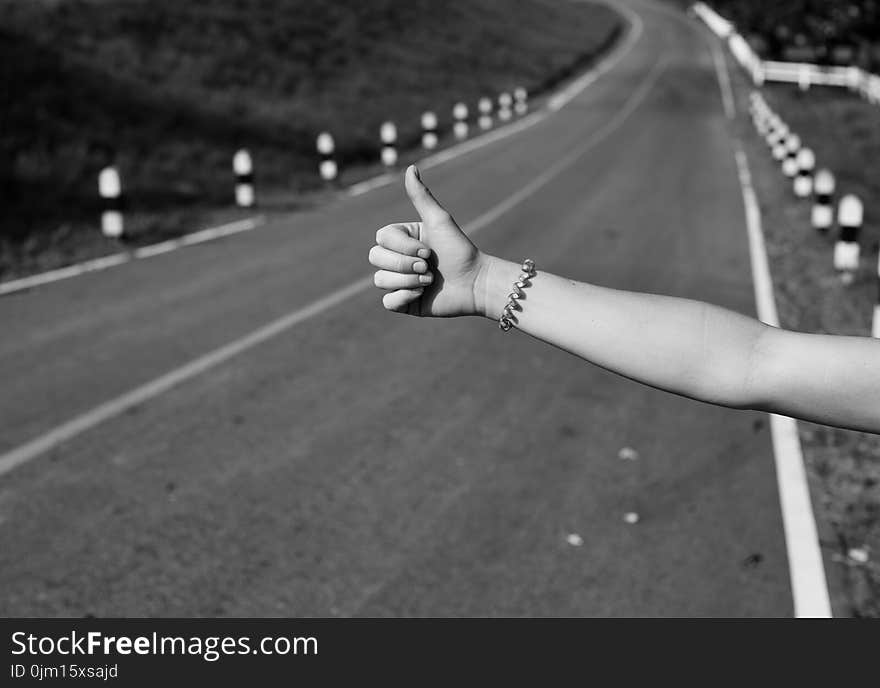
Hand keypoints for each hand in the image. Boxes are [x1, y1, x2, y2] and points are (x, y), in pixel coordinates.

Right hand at [368, 165, 488, 316]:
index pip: (381, 238)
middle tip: (428, 268)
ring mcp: (399, 281)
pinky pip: (387, 302)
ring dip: (407, 281)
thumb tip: (411, 168)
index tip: (428, 251)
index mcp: (402, 238)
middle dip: (403, 264)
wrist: (475, 283)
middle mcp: (397, 258)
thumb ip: (421, 197)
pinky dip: (403, 298)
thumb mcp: (439, 221)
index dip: (402, 247)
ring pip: (380, 280)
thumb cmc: (459, 250)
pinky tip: (421, 295)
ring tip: (429, 282)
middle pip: (375, 258)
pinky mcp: (404, 302)